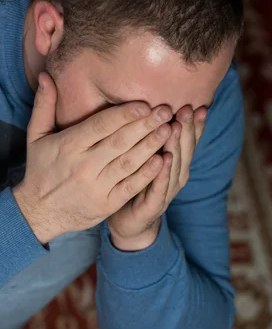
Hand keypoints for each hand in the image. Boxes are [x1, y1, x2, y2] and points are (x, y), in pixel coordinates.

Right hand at [12, 72, 173, 244]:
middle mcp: (83, 166)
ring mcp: (96, 186)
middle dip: (145, 125)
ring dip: (151, 146)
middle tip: (165, 110)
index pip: (100, 126)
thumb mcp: (35, 136)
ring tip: (169, 130)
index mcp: (68, 146)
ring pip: (129, 163)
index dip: (124, 115)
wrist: (39, 212)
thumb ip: (43, 105)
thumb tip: (46, 75)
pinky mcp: (106, 204)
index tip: (144, 104)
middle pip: (119, 142)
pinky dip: (147, 174)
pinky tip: (163, 160)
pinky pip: (130, 186)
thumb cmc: (40, 169)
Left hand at [108, 105, 207, 250]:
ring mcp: (166, 192)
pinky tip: (163, 159)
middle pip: (185, 150)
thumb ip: (154, 138)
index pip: (189, 142)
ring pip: (175, 167)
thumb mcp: (147, 158)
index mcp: (176, 164)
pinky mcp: (153, 206)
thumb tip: (154, 108)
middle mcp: (176, 177)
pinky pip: (159, 188)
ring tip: (175, 128)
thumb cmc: (137, 184)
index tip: (199, 106)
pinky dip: (162, 173)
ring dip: (176, 147)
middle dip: (187, 129)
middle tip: (187, 109)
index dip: (195, 125)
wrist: (129, 223)